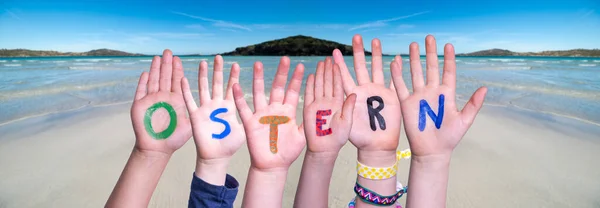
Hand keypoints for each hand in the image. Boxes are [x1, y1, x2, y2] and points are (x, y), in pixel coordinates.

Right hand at [130, 49, 191, 154]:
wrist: (157, 149)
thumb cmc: (174, 139)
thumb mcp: (190, 124)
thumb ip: (196, 112)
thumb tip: (209, 103)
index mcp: (175, 100)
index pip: (177, 81)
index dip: (177, 70)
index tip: (179, 58)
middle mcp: (163, 97)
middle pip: (165, 77)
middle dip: (166, 64)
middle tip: (168, 51)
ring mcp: (151, 100)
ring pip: (154, 81)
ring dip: (155, 69)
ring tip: (157, 57)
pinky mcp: (140, 106)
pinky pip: (141, 91)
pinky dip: (143, 82)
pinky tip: (146, 73)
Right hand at [181, 55, 244, 160]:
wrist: (216, 156)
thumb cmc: (230, 145)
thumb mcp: (244, 129)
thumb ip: (249, 118)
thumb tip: (262, 110)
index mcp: (229, 107)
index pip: (231, 87)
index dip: (233, 76)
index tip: (236, 64)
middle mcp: (217, 105)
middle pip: (217, 83)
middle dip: (218, 70)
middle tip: (220, 57)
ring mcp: (205, 109)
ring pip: (203, 88)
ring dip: (203, 76)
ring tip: (203, 62)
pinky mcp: (196, 116)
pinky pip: (190, 101)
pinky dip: (186, 91)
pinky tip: (183, 79)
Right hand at [233, 57, 305, 170]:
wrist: (273, 166)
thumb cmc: (288, 152)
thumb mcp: (302, 136)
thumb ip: (308, 123)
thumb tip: (323, 112)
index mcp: (288, 112)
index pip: (293, 92)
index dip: (296, 79)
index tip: (301, 66)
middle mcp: (274, 110)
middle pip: (277, 87)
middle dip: (281, 74)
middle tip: (284, 58)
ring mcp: (262, 115)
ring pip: (259, 93)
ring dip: (258, 79)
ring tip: (257, 64)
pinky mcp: (251, 123)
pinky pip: (243, 108)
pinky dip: (239, 98)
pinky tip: (235, 86)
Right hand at [303, 57, 355, 154]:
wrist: (325, 149)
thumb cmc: (338, 138)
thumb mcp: (347, 122)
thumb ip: (349, 107)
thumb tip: (354, 93)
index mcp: (338, 103)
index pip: (338, 85)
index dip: (337, 74)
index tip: (337, 63)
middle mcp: (328, 102)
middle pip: (327, 82)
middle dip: (328, 70)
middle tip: (329, 58)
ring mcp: (318, 105)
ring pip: (318, 86)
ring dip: (319, 74)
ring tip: (321, 63)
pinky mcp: (309, 109)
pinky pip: (309, 95)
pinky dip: (309, 85)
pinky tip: (310, 75)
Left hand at [332, 35, 401, 153]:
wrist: (375, 146)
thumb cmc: (358, 138)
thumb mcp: (348, 122)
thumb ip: (349, 106)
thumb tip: (352, 92)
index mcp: (351, 95)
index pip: (343, 76)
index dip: (340, 64)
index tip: (335, 51)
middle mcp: (364, 91)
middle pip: (361, 67)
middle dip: (359, 52)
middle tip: (356, 37)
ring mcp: (378, 93)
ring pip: (378, 69)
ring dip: (377, 55)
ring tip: (375, 40)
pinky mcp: (391, 98)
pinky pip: (395, 81)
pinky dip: (397, 70)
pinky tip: (398, 58)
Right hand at [390, 35, 486, 157]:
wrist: (432, 151)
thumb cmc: (449, 138)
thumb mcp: (464, 120)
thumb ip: (473, 104)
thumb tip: (485, 88)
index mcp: (447, 94)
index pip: (448, 72)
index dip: (448, 59)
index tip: (448, 45)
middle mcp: (432, 92)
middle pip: (431, 67)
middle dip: (430, 53)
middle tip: (429, 38)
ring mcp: (419, 96)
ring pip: (416, 73)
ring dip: (414, 59)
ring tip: (413, 45)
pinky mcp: (407, 103)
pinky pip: (401, 86)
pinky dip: (398, 74)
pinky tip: (396, 62)